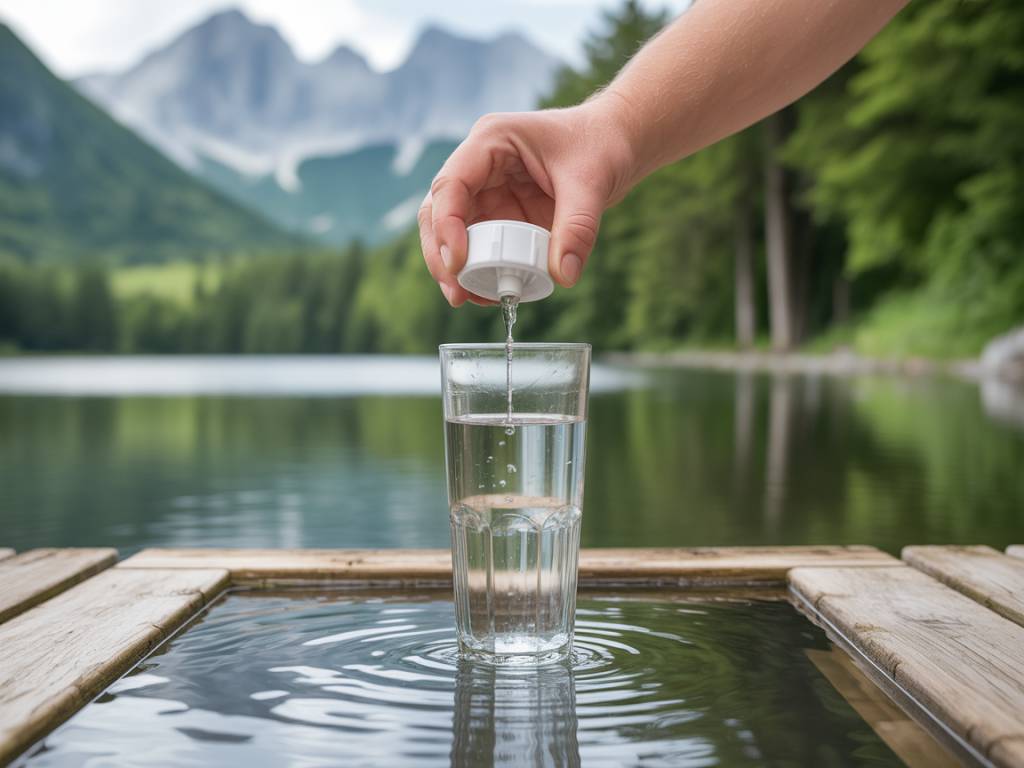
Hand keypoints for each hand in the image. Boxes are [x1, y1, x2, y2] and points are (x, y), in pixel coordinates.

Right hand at [419, 97, 635, 305]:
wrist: (616, 143)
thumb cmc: (600, 144)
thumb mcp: (592, 183)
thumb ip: (578, 228)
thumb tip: (563, 275)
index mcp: (492, 141)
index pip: (451, 184)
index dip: (446, 225)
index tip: (458, 262)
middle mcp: (480, 166)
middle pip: (438, 211)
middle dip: (441, 254)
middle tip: (456, 293)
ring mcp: (487, 192)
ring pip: (452, 233)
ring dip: (455, 268)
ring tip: (471, 299)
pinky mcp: (500, 215)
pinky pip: (480, 246)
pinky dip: (481, 270)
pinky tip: (491, 293)